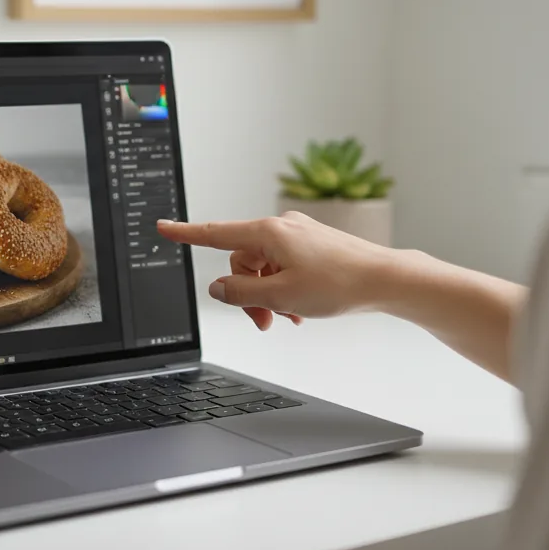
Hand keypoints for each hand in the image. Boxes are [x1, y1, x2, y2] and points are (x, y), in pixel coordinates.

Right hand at [157, 212, 401, 329]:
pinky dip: (285, 290)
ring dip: (268, 296)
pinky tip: (301, 310)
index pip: (215, 234)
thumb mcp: (281, 296)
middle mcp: (281, 228)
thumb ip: (241, 293)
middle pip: (241, 262)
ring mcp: (298, 236)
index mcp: (268, 233)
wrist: (385, 279)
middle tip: (264, 321)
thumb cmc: (340, 283)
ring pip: (263, 269)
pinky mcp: (312, 246)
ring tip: (288, 317)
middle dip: (247, 294)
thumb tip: (218, 288)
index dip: (186, 234)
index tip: (163, 228)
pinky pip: (284, 269)